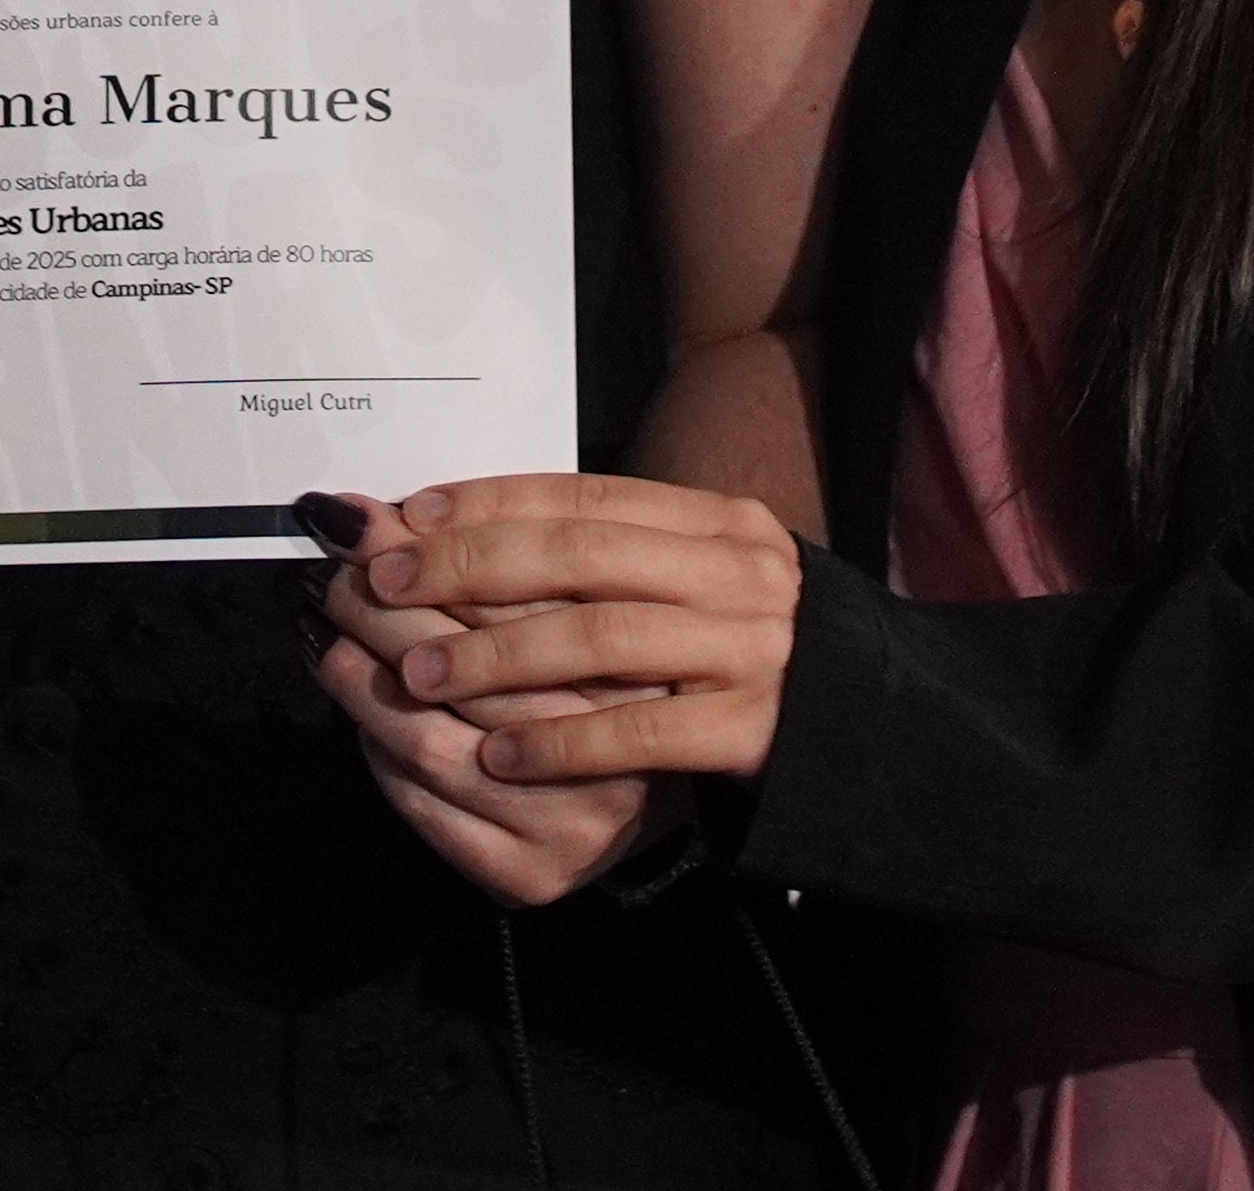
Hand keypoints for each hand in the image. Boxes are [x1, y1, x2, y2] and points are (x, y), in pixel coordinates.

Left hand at [307, 494, 668, 903]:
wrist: (647, 806)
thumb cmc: (606, 685)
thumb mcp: (585, 606)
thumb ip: (506, 564)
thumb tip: (378, 519)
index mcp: (653, 650)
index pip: (539, 584)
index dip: (445, 547)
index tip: (379, 522)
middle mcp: (626, 737)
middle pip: (477, 659)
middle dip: (390, 607)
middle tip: (342, 572)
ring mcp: (579, 813)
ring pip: (434, 737)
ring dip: (366, 680)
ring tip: (335, 638)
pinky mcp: (532, 870)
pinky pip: (428, 802)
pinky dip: (380, 754)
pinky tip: (366, 719)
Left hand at [348, 473, 802, 790]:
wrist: (870, 732)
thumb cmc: (748, 652)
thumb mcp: (694, 579)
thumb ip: (607, 556)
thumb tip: (460, 530)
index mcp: (719, 521)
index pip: (585, 499)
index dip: (489, 502)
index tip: (408, 515)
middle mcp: (739, 572)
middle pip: (580, 557)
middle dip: (468, 565)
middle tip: (382, 583)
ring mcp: (752, 650)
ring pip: (601, 638)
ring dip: (495, 655)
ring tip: (415, 675)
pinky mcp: (754, 731)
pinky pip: (639, 732)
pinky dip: (559, 742)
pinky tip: (496, 754)